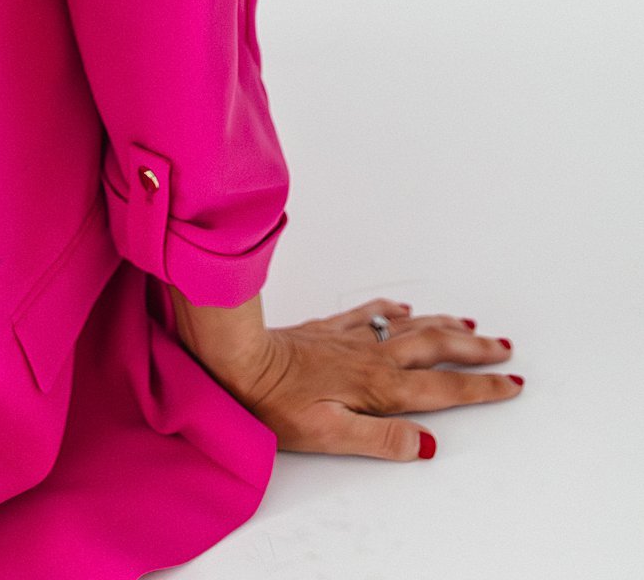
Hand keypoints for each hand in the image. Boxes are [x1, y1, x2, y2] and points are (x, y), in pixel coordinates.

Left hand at [192, 298, 524, 460]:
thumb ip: (382, 440)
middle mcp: (373, 357)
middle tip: (506, 348)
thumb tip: (428, 445)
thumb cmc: (278, 404)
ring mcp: (352, 338)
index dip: (481, 388)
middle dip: (475, 349)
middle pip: (437, 348)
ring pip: (411, 326)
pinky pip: (373, 312)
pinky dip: (396, 309)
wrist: (240, 361)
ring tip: (472, 323)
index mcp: (379, 387)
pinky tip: (404, 307)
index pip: (443, 389)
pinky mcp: (330, 329)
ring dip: (446, 324)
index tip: (512, 384)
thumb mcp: (332, 436)